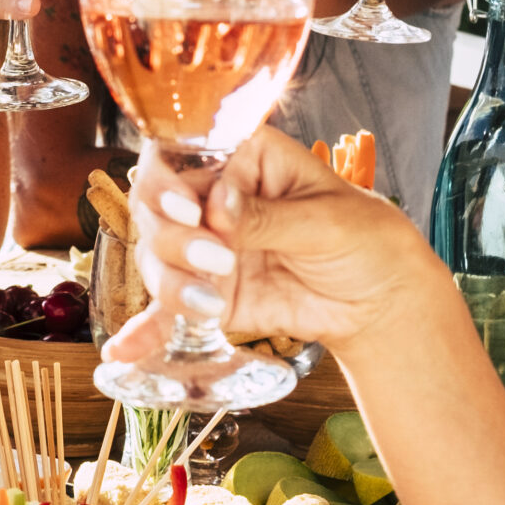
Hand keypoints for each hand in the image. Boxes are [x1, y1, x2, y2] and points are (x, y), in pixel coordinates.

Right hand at [99, 131, 445, 363]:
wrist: (381, 301)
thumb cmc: (365, 239)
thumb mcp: (327, 221)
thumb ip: (269, 216)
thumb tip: (219, 206)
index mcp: (243, 158)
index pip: (183, 152)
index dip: (170, 177)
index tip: (190, 208)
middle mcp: (213, 198)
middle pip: (156, 206)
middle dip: (173, 237)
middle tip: (216, 260)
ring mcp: (205, 248)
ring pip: (156, 256)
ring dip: (170, 281)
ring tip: (211, 303)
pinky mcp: (206, 295)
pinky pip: (166, 310)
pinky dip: (145, 330)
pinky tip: (123, 351)